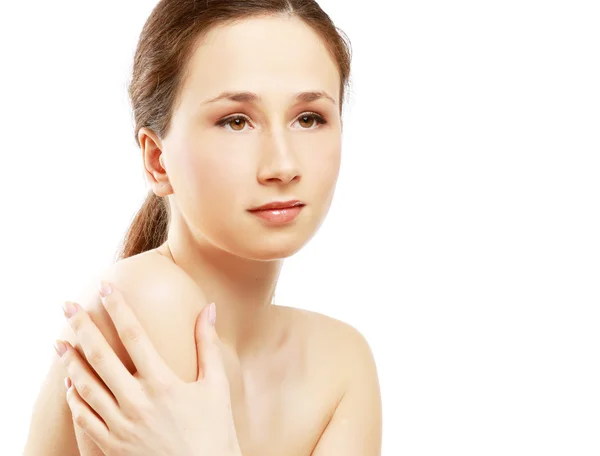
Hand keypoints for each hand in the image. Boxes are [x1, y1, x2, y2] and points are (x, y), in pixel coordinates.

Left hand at [54, 281, 241, 455]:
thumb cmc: (215, 429)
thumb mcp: (216, 384)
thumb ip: (208, 344)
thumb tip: (210, 308)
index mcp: (163, 383)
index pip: (134, 335)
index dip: (118, 308)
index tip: (105, 288)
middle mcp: (138, 402)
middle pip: (101, 356)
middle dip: (82, 327)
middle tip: (67, 306)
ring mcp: (122, 426)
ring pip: (86, 387)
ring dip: (70, 362)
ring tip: (59, 342)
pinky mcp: (114, 445)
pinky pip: (85, 418)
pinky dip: (75, 398)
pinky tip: (71, 384)